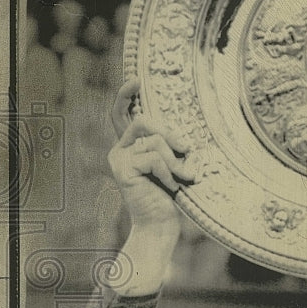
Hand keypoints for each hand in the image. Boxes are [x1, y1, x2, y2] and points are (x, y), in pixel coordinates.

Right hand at [108, 78, 195, 235]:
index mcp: (128, 147)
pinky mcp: (124, 170)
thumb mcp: (170, 166)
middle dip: (171, 135)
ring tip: (182, 178)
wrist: (158, 227)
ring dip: (175, 161)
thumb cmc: (168, 198)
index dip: (125, 95)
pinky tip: (172, 187)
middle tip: (188, 151)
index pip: (122, 115)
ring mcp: (119, 160)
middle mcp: (119, 150)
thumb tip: (180, 135)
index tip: (137, 80)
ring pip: (155, 142)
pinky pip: (155, 158)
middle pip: (145, 122)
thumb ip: (167, 147)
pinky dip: (170, 172)